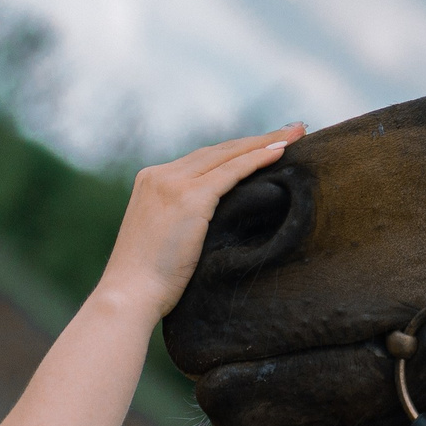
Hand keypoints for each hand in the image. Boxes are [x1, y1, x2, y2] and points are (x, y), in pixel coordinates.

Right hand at [96, 125, 304, 320]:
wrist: (129, 295)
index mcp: (151, 181)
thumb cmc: (147, 282)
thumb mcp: (163, 238)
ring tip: (295, 134)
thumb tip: (215, 222)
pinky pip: (232, 171)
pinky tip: (280, 152)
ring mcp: (173, 184)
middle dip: (256, 140)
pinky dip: (258, 160)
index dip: (236, 151)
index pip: (202, 159)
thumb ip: (183, 220)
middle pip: (218, 150)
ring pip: (228, 155)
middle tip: (291, 130)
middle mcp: (160, 175)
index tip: (263, 144)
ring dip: (264, 143)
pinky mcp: (188, 197)